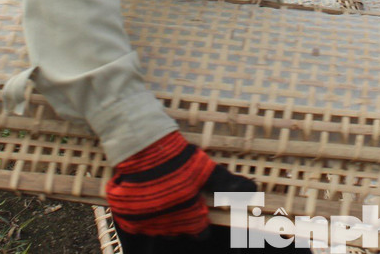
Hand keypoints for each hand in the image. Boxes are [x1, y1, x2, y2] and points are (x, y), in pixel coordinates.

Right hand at [107, 131, 257, 252]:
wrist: (143, 146)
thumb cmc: (177, 158)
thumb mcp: (206, 169)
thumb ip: (226, 184)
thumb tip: (252, 190)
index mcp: (188, 214)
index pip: (199, 231)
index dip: (201, 225)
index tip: (200, 218)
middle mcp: (167, 223)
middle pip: (177, 232)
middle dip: (181, 222)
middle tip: (180, 205)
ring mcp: (145, 221)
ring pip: (157, 230)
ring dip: (162, 221)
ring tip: (163, 203)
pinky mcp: (126, 216)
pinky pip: (134, 229)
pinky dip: (139, 224)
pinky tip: (143, 214)